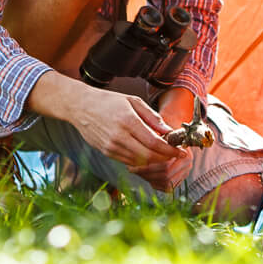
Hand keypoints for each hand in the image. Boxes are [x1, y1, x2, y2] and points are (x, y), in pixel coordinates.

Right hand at [65, 83, 185, 170]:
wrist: (80, 107)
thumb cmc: (108, 101)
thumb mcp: (133, 101)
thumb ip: (152, 117)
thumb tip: (169, 131)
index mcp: (128, 121)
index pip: (154, 143)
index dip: (171, 150)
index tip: (182, 152)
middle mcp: (119, 136)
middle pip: (149, 156)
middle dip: (165, 158)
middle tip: (175, 154)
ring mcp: (111, 147)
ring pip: (140, 162)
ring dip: (154, 160)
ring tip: (163, 153)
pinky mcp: (107, 152)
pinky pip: (129, 161)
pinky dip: (141, 160)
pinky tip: (147, 153)